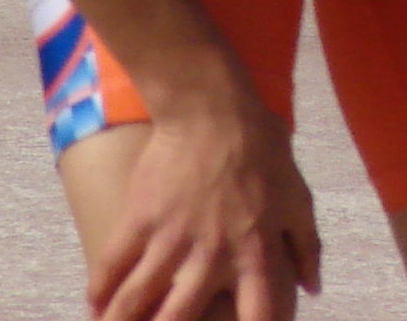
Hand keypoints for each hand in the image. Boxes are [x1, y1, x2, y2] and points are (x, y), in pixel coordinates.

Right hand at [91, 98, 319, 320]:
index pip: (258, 315)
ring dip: (121, 320)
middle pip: (180, 318)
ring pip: (137, 298)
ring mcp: (170, 237)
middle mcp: (209, 254)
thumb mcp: (298, 197)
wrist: (211, 107)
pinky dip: (100, 288)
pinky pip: (113, 261)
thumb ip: (306, 247)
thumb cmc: (261, 149)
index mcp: (253, 253)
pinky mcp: (139, 216)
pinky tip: (94, 305)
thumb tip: (312, 287)